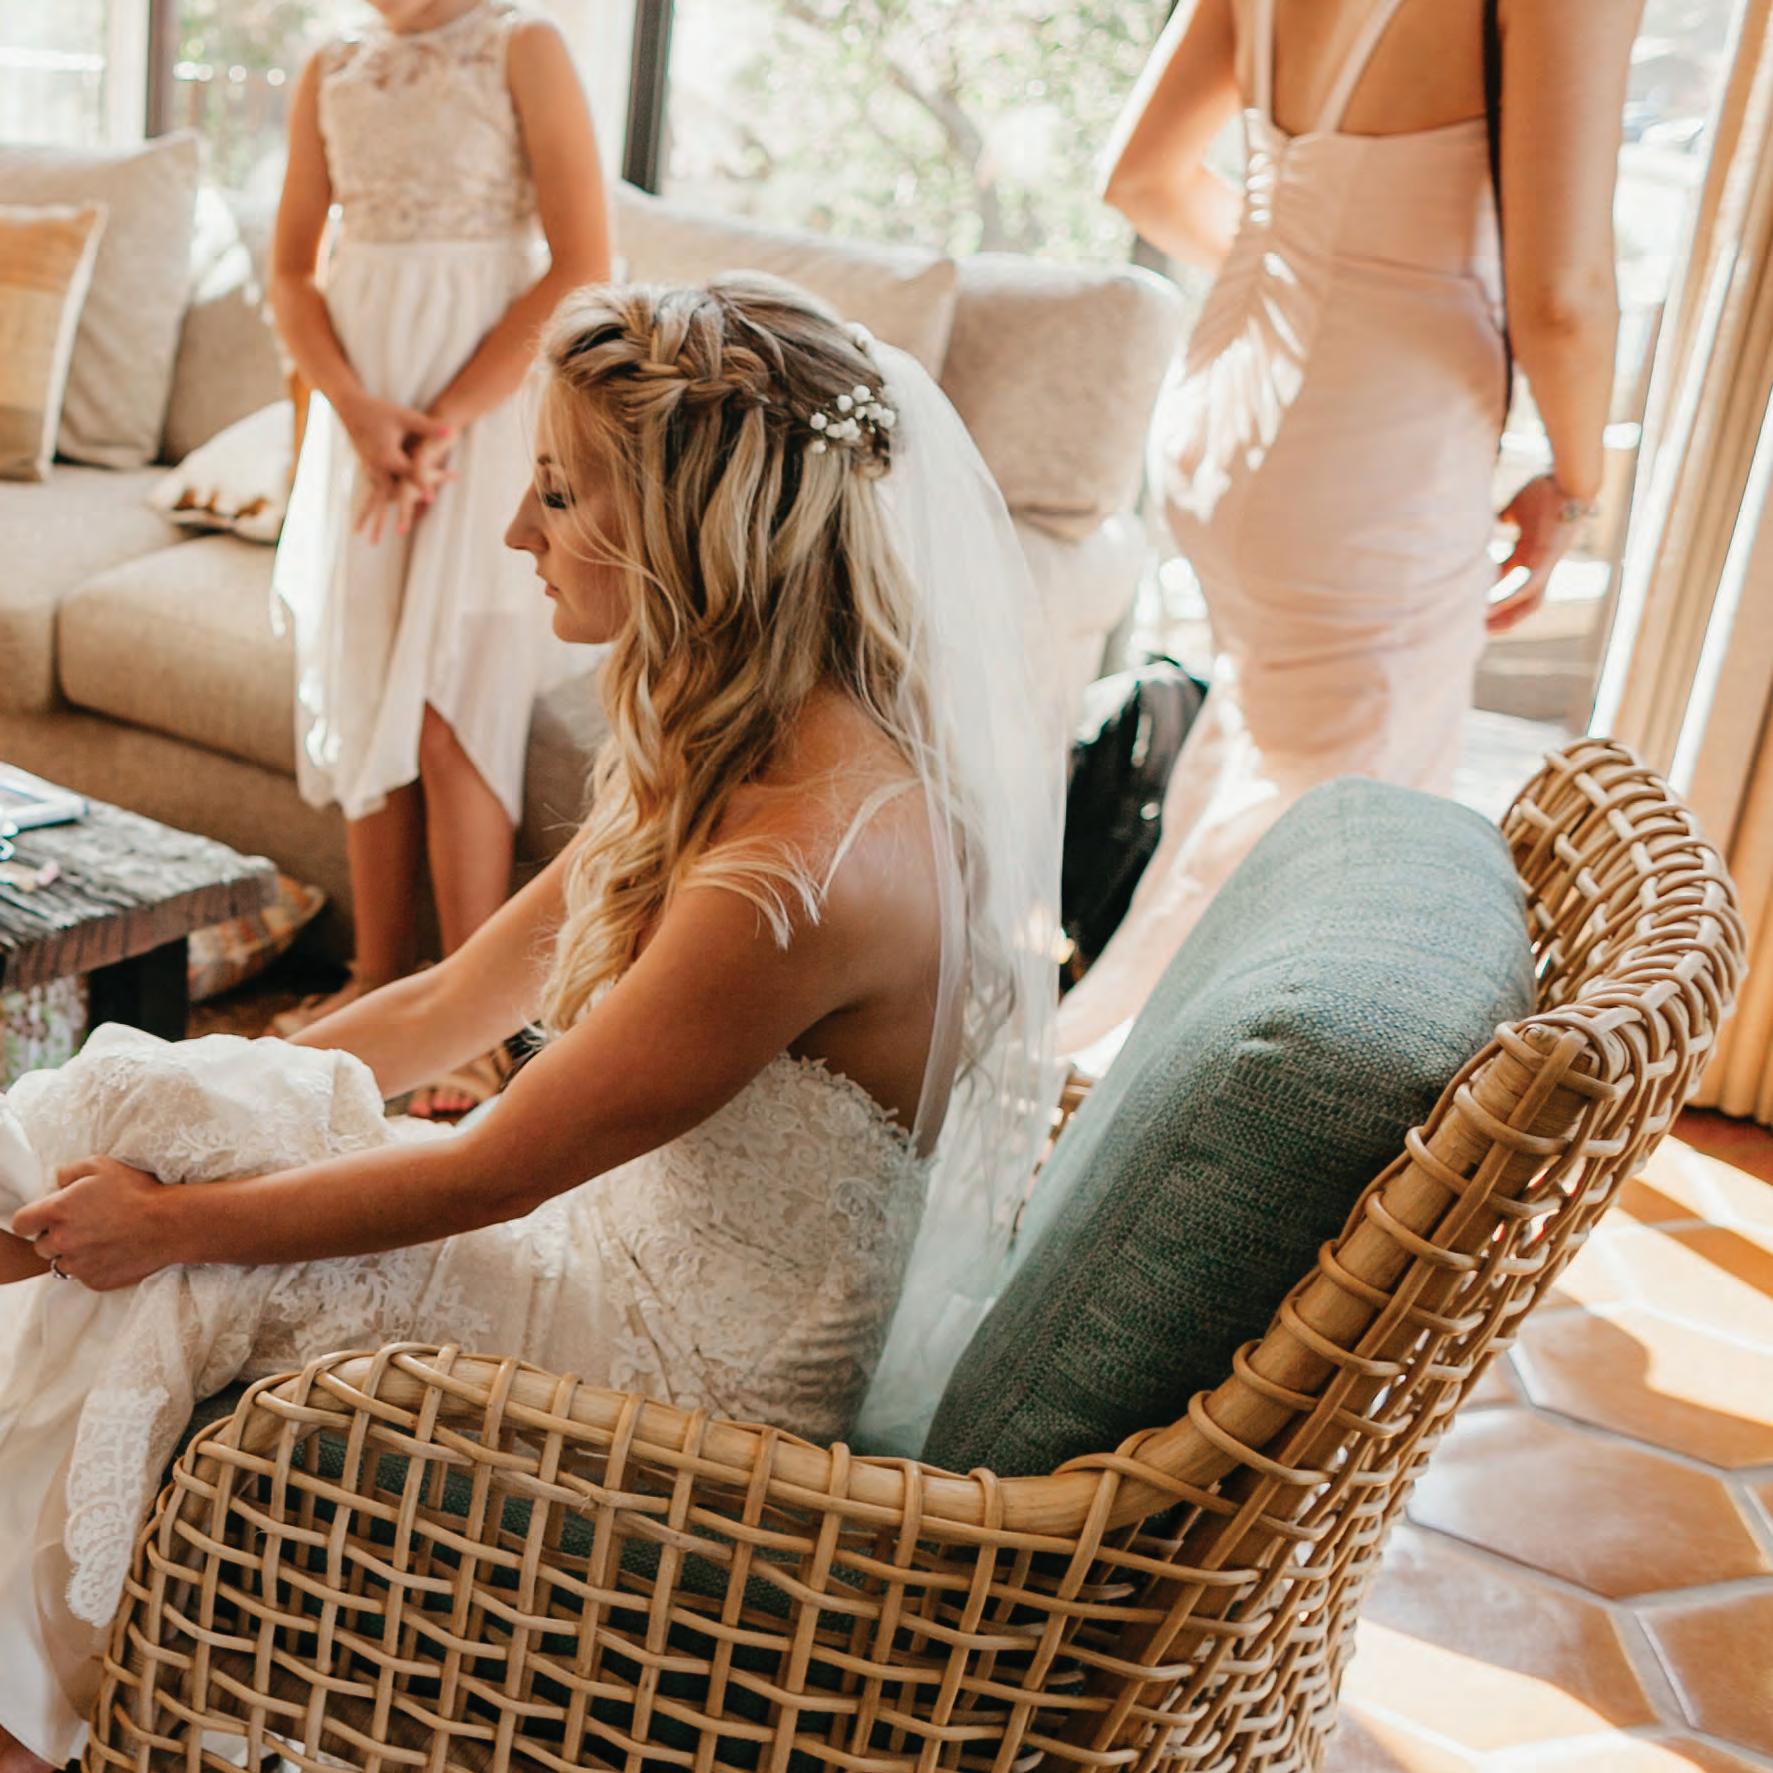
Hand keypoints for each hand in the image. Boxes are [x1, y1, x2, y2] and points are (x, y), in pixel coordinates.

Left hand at [13, 1156, 179, 1290]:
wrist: (170, 1224)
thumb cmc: (138, 1191)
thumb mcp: (102, 1165)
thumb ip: (69, 1172)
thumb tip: (58, 1182)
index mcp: (58, 1212)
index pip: (21, 1223)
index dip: (31, 1219)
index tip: (45, 1217)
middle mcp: (62, 1241)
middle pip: (41, 1245)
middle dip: (57, 1236)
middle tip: (83, 1225)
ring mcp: (79, 1265)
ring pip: (62, 1263)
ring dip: (74, 1253)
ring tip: (99, 1239)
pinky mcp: (95, 1281)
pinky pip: (85, 1276)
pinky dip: (94, 1266)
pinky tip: (113, 1251)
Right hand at [339, 394, 452, 542]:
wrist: (350, 406)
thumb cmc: (381, 410)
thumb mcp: (406, 418)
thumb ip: (429, 428)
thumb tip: (451, 431)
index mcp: (388, 454)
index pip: (410, 472)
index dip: (422, 484)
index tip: (432, 498)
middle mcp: (377, 466)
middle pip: (389, 496)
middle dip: (396, 512)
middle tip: (402, 533)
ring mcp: (370, 470)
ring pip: (375, 500)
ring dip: (373, 521)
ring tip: (370, 544)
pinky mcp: (367, 471)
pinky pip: (369, 495)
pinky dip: (366, 511)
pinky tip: (360, 529)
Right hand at [1488, 474, 1590, 635]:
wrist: (1568, 478)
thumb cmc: (1545, 490)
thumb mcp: (1517, 507)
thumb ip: (1504, 517)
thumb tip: (1493, 518)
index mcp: (1533, 556)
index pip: (1513, 587)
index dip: (1495, 601)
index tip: (1475, 611)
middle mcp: (1542, 565)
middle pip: (1526, 605)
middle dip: (1505, 621)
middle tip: (1480, 632)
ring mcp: (1546, 563)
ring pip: (1528, 601)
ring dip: (1506, 617)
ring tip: (1482, 626)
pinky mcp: (1547, 557)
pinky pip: (1527, 585)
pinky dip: (1508, 598)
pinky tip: (1490, 605)